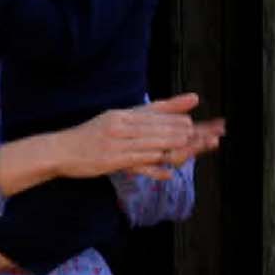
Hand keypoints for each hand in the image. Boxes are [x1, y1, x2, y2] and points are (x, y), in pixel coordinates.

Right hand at [59, 94, 224, 180]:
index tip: (208, 125)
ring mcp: (116, 143)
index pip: (160, 114)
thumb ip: (147, 112)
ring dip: (178, 147)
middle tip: (215, 134)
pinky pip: (137, 163)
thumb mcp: (117, 118)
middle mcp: (122, 125)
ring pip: (153, 144)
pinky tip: (168, 171)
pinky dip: (154, 167)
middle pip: (162, 128)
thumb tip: (175, 104)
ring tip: (200, 148)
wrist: (59, 150)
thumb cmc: (90, 136)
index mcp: (124, 114)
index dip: (185, 120)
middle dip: (190, 132)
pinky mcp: (110, 161)